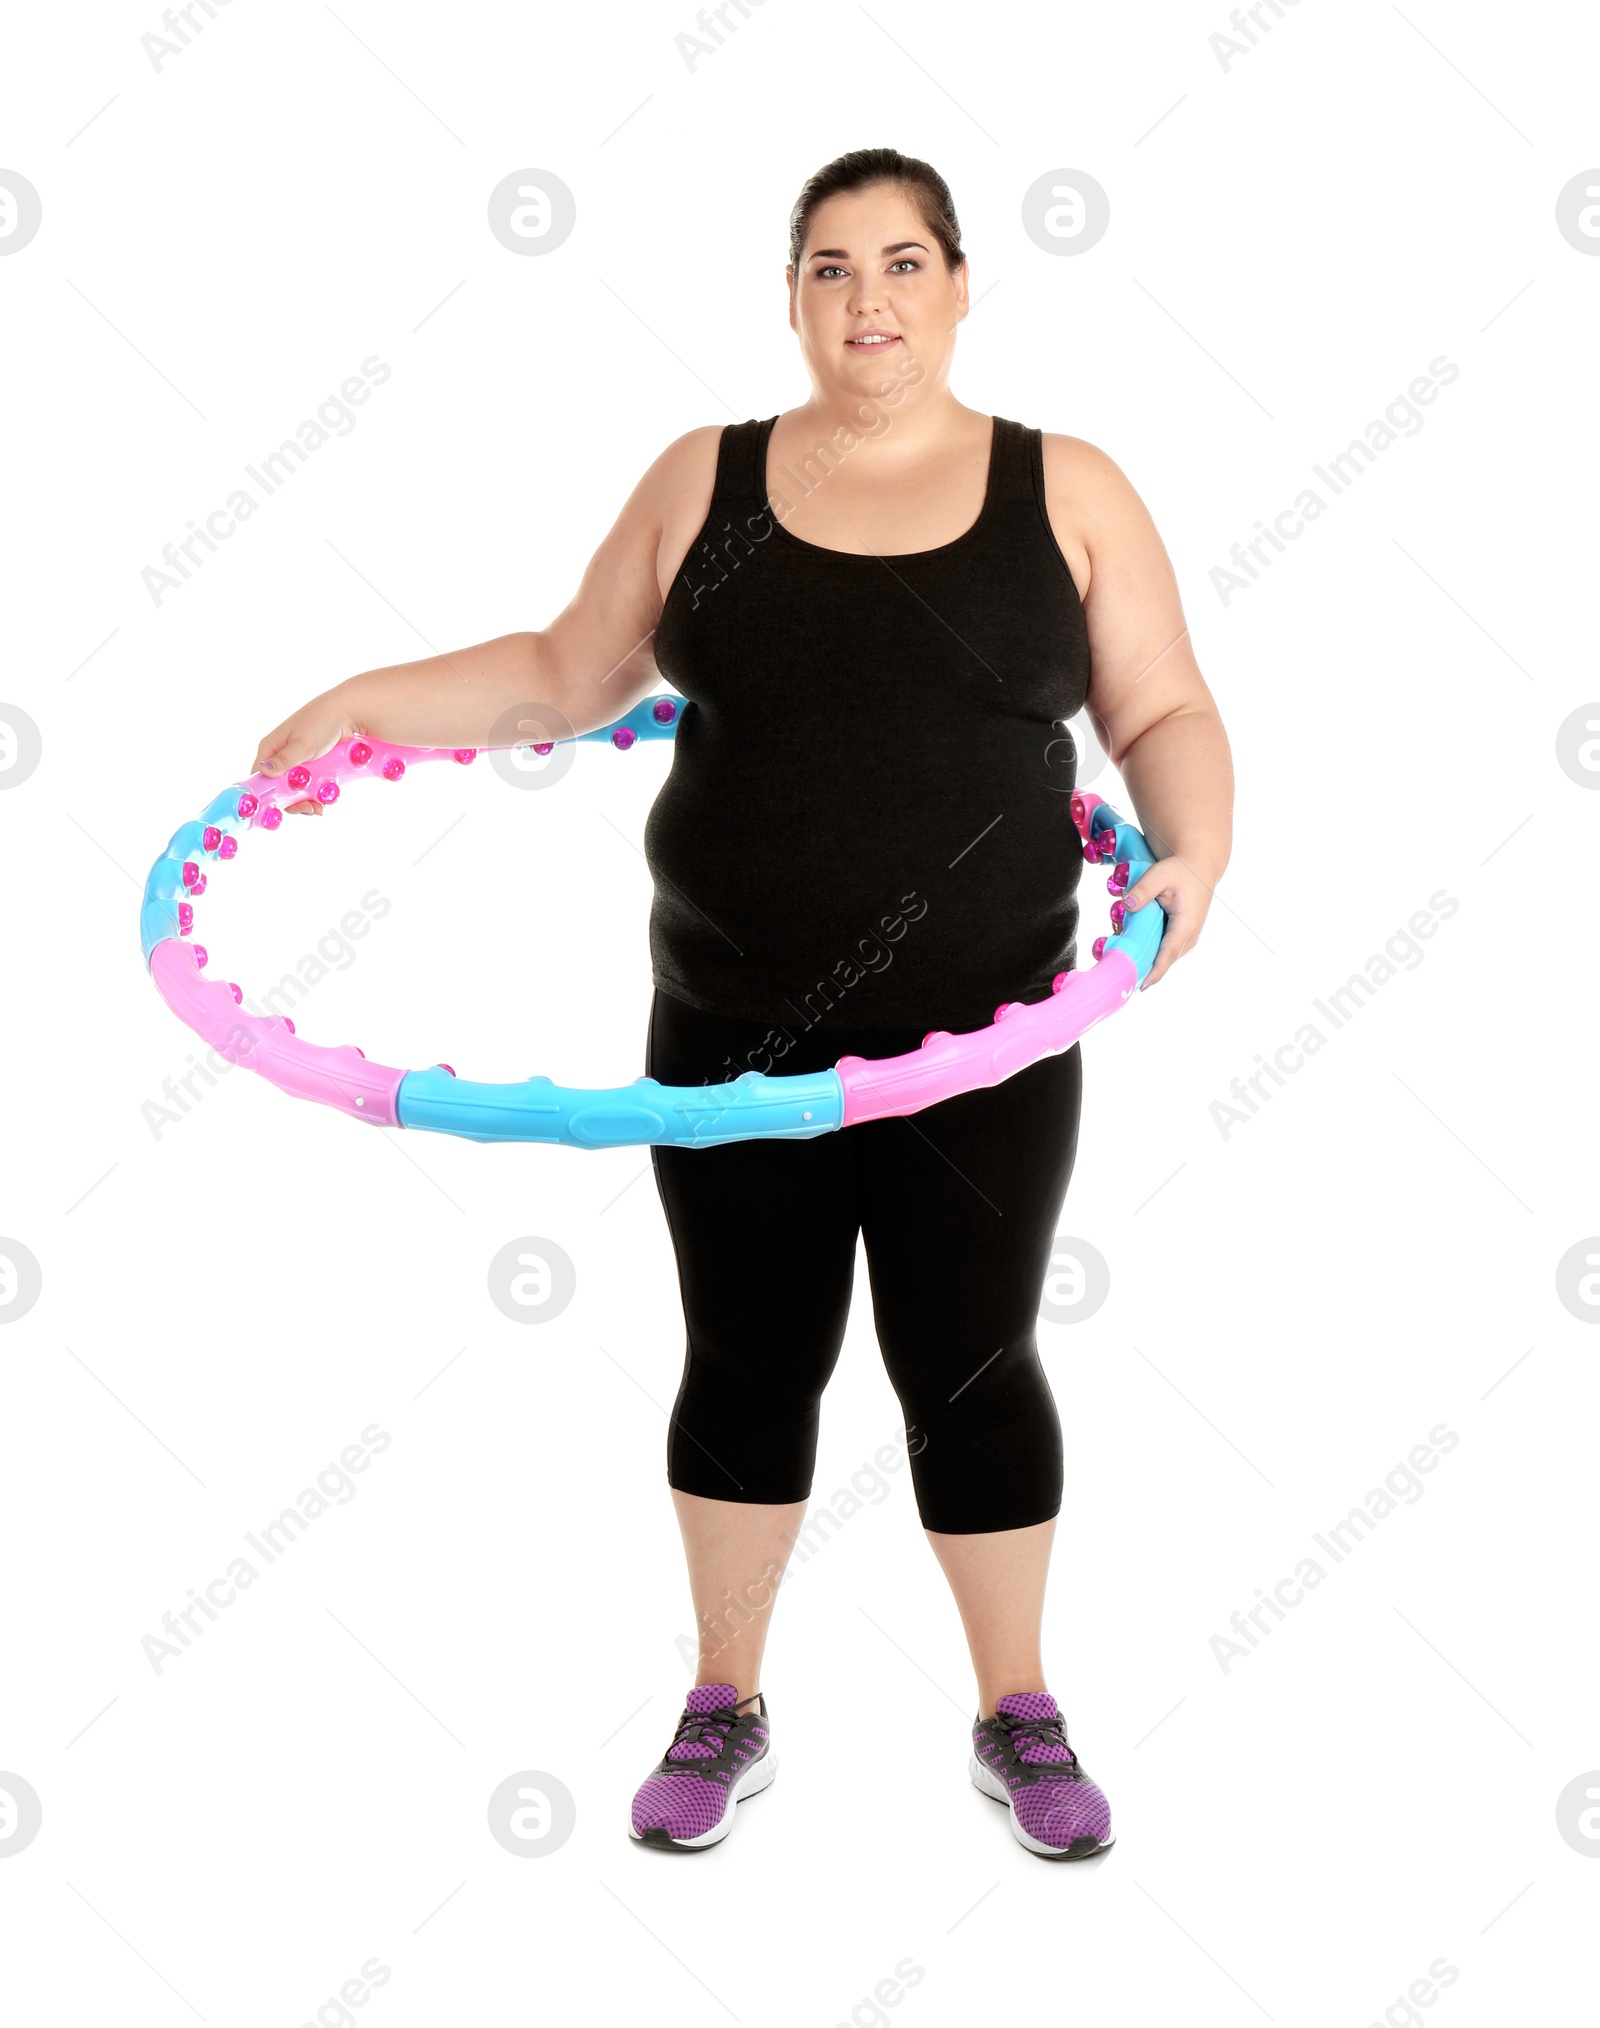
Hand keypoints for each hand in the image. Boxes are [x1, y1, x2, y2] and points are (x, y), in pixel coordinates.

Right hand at [249, 693, 361, 815]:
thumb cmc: (322, 722)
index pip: (259, 777)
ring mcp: (298, 761)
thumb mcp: (302, 744)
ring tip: (320, 806)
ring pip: (296, 789)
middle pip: (279, 788)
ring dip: (308, 800)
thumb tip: (263, 771)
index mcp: (271, 748)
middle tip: (309, 809)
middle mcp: (282, 755)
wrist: (350, 712)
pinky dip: (318, 793)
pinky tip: (327, 797)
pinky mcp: (314, 765)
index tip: (276, 811)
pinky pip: (311, 785)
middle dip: (293, 802)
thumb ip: (284, 761)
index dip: (265, 795)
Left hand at [1121, 855, 1215, 988]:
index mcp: (1186, 925)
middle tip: (1121, 975)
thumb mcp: (1160, 874)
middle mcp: (1190, 936)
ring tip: (1125, 962)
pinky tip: (1134, 949)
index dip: (1154, 972)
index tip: (1141, 986)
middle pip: (1164, 960)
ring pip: (1164, 956)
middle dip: (1144, 969)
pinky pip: (1165, 950)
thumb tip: (1126, 905)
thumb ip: (1143, 890)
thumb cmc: (1181, 870)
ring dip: (1146, 960)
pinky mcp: (1183, 935)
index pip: (1168, 955)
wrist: (1199, 867)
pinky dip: (1151, 952)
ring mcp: (1188, 938)